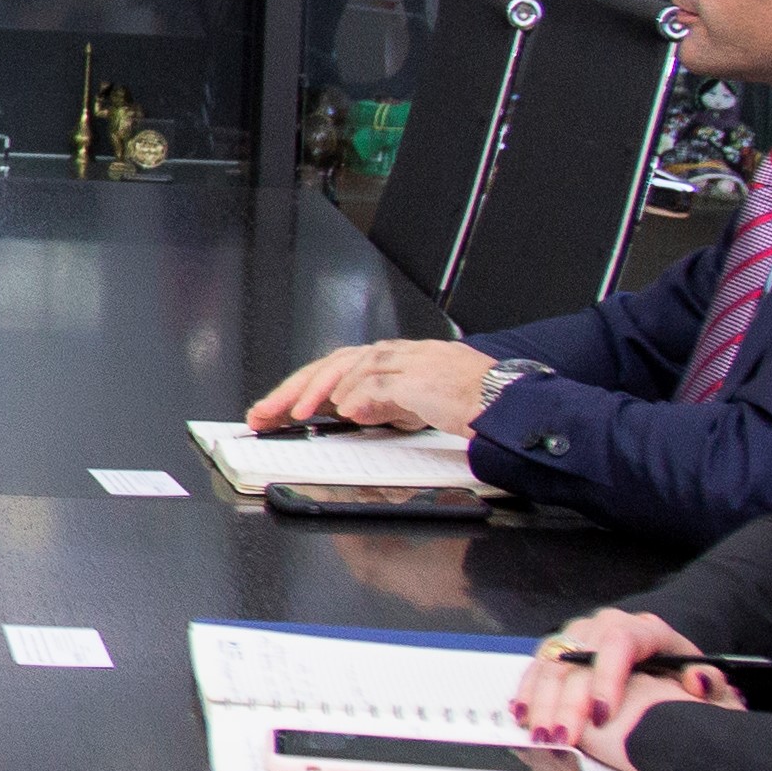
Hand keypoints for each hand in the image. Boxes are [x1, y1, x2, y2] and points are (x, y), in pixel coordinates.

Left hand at [246, 339, 500, 434]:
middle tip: (262, 413)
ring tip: (296, 414)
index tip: (270, 412)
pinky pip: (384, 384)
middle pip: (331, 365)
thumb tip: (349, 411)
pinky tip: (343, 411)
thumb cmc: (469, 405)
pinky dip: (361, 396)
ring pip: (349, 369)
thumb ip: (380, 405)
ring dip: (319, 392)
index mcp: (388, 362)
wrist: (509, 402)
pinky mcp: (424, 379)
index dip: (297, 390)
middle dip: (292, 389)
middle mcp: (393, 356)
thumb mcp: (413, 406)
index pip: (332, 371)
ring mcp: (408, 364)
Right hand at [508, 610, 740, 770]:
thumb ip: (710, 683)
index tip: (602, 717)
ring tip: (542, 736)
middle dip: (567, 701)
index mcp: (644, 629)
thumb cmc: (681, 674)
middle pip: (577, 656)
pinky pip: (537, 666)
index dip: (606, 680)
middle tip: (564, 738)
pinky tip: (524, 717)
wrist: (662, 656)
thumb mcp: (707, 679)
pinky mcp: (559, 648)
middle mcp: (604, 625)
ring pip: (551, 662)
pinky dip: (528, 692)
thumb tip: (695, 682)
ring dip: (542, 701)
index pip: (618, 644)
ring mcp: (578, 634)